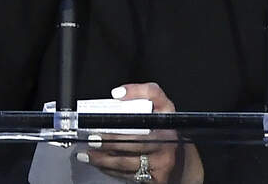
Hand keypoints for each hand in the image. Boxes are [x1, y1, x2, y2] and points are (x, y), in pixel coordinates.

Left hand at [82, 82, 203, 183]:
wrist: (180, 159)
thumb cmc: (165, 129)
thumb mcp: (161, 105)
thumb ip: (144, 92)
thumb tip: (118, 93)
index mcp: (166, 122)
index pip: (147, 114)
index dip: (126, 113)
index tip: (104, 116)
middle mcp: (166, 143)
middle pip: (133, 143)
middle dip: (109, 143)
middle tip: (92, 140)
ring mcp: (161, 164)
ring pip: (126, 163)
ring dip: (104, 159)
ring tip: (87, 154)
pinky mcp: (155, 180)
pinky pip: (128, 176)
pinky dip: (111, 170)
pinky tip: (101, 164)